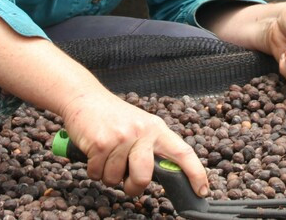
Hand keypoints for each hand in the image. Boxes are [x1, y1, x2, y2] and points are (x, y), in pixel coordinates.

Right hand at [58, 90, 208, 198]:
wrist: (83, 96)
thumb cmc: (111, 115)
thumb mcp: (139, 125)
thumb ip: (151, 147)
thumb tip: (163, 174)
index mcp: (156, 129)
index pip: (183, 152)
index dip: (195, 173)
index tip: (202, 190)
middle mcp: (142, 131)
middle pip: (144, 177)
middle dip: (133, 187)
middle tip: (126, 182)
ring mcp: (121, 137)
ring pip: (115, 178)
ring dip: (107, 174)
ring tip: (105, 154)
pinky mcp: (100, 142)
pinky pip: (97, 173)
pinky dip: (92, 169)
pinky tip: (93, 152)